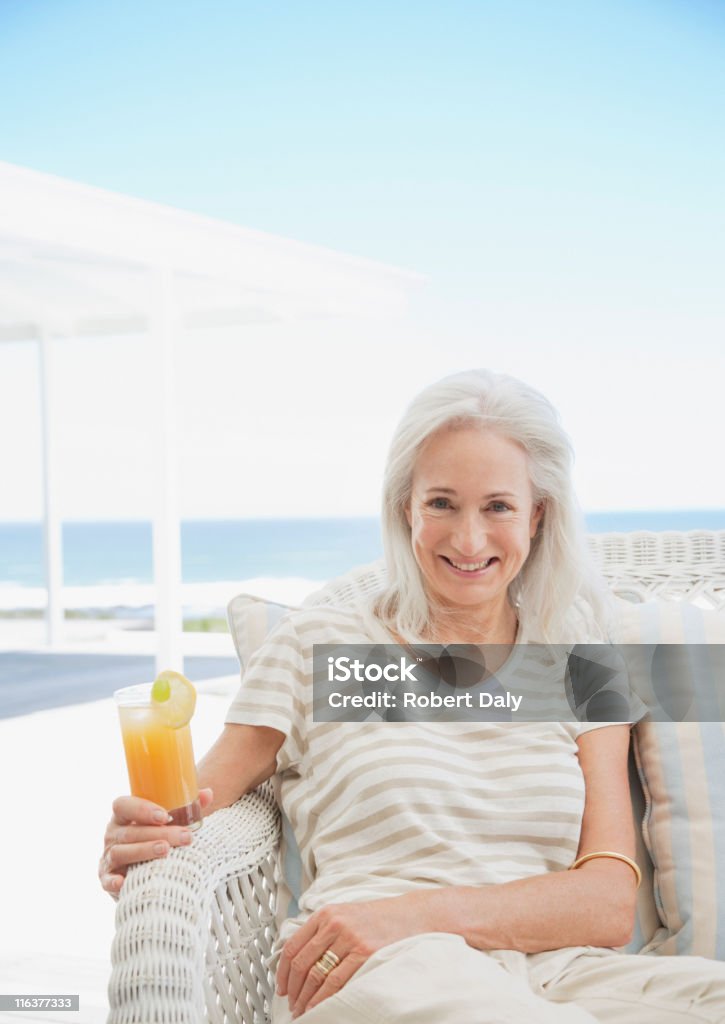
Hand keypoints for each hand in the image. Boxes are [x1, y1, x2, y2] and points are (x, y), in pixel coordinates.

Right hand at [98, 788, 213, 896]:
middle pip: (131, 831)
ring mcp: (108, 856)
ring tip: (166, 851)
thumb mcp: (167, 821)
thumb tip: (208, 794)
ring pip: (121, 852)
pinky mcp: (106, 878)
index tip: (166, 816)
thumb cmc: (154, 837)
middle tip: (184, 837)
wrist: (135, 869)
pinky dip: (113, 881)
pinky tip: (123, 882)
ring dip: (144, 851)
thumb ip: (185, 807)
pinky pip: (106, 880)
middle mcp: (113, 834)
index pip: (123, 805)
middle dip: (159, 833)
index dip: (142, 809)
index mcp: (123, 816)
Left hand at [276, 894, 428, 1017]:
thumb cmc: (377, 919)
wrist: (410, 916)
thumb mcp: (345, 914)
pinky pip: (336, 981)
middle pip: (302, 963)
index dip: (282, 972)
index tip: (281, 988)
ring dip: (306, 998)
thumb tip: (298, 961)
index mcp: (325, 914)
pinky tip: (319, 1007)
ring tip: (303, 1011)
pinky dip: (323, 998)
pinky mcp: (364, 953)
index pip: (293, 946)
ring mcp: (349, 938)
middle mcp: (334, 924)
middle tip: (291, 1005)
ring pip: (316, 975)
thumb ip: (322, 931)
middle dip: (293, 990)